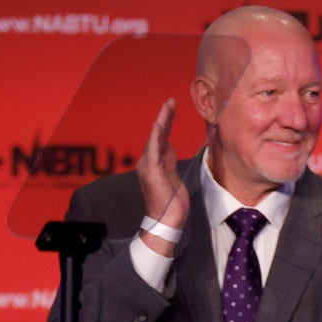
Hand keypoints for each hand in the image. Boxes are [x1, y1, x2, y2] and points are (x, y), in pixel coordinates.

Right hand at [137, 99, 188, 254]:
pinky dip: (157, 135)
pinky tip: (161, 123)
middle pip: (157, 134)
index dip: (166, 123)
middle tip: (171, 101)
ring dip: (162, 120)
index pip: (161, 138)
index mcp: (155, 163)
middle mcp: (149, 161)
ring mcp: (149, 165)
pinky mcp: (152, 171)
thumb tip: (169, 147)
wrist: (167, 220)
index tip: (172, 108)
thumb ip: (169, 161)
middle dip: (165, 117)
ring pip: (155, 138)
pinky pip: (154, 149)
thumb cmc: (171, 202)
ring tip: (168, 106)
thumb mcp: (173, 176)